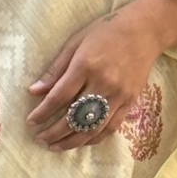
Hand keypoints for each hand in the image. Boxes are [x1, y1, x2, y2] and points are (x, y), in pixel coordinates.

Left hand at [26, 0, 165, 150]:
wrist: (145, 30)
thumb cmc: (106, 31)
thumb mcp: (75, 42)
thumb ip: (56, 69)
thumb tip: (34, 91)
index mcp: (86, 66)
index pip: (59, 96)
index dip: (43, 112)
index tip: (31, 122)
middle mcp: (103, 83)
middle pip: (75, 117)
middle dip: (54, 132)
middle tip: (40, 138)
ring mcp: (119, 95)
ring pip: (93, 128)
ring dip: (72, 141)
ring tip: (56, 146)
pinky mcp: (130, 102)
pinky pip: (111, 127)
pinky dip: (94, 138)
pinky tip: (81, 141)